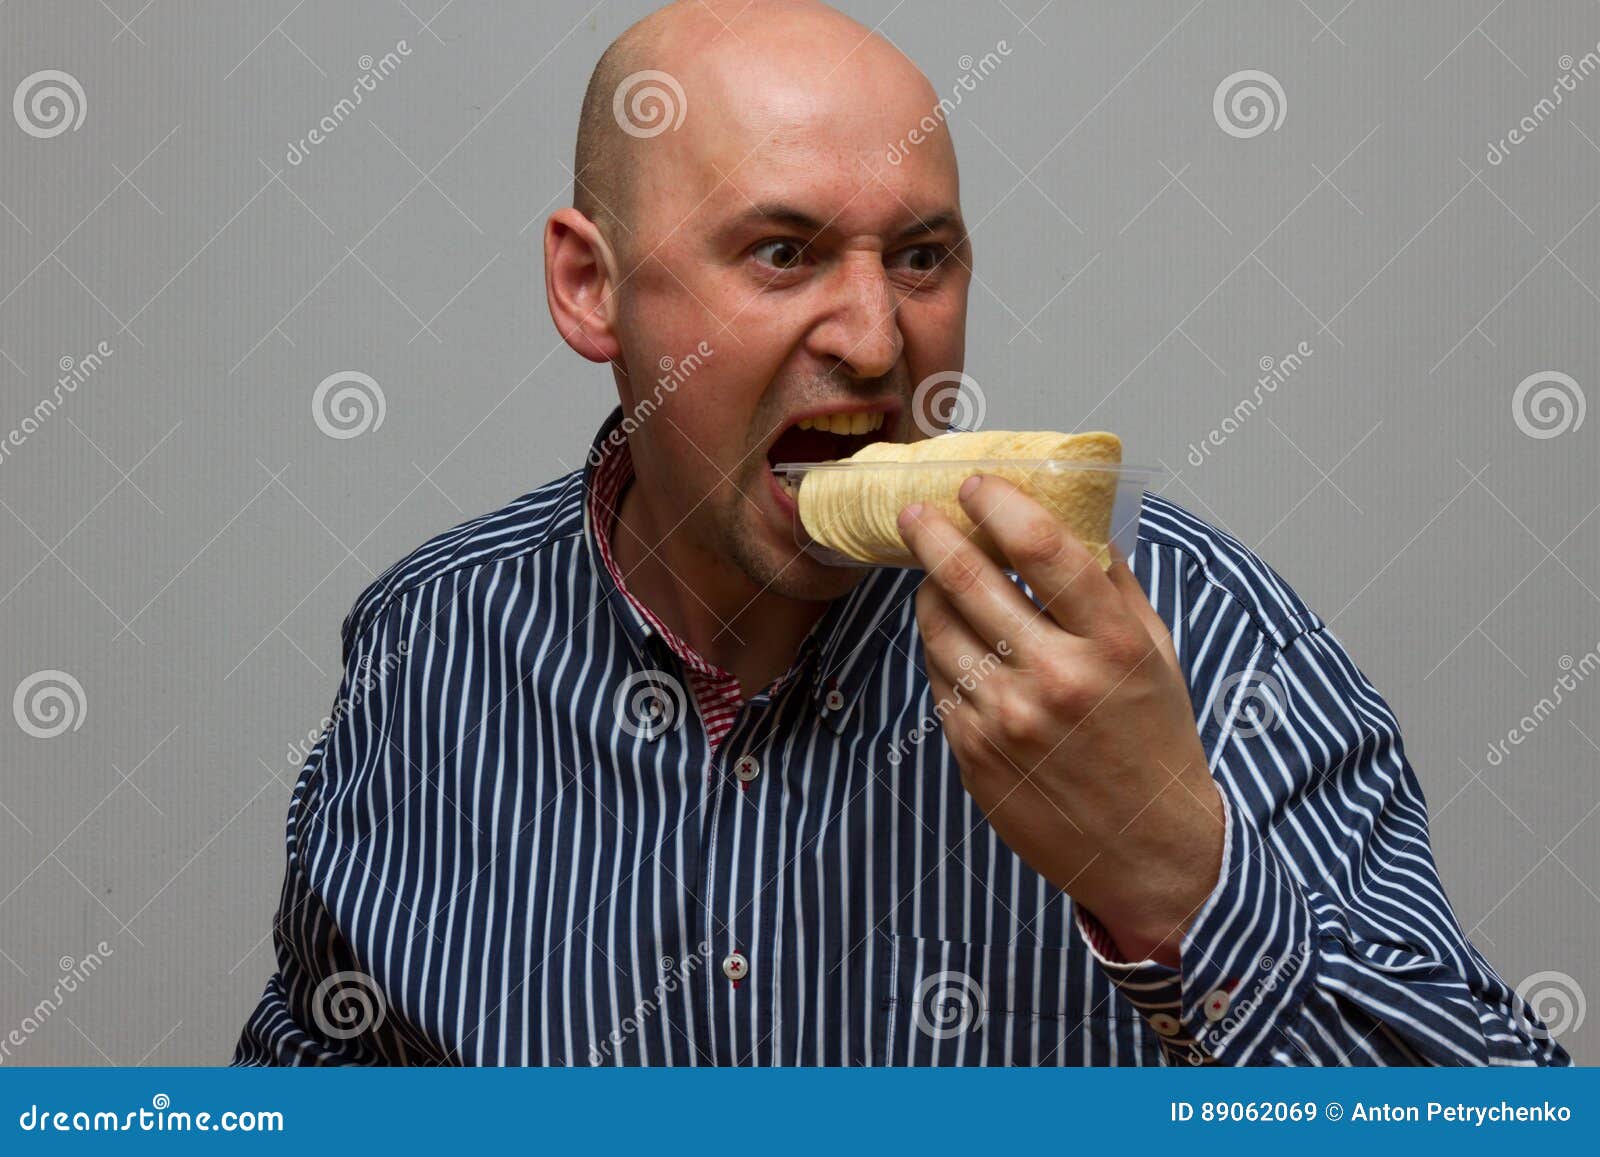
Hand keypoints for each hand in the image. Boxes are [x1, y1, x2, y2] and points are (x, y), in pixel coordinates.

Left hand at [896, 474, 1223, 965]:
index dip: (999, 503)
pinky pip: (938, 676)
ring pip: (939, 627)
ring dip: (930, 591)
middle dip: (933, 533)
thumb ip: (1113, 583)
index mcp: (1112, 643)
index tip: (975, 484)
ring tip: (934, 575)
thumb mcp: (1157, 653)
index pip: (1043, 548)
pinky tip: (955, 638)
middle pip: (970, 580)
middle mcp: (1055, 677)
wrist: (1146, 848)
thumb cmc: (1154, 741)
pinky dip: (941, 647)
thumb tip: (1071, 518)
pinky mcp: (972, 751)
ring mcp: (1006, 718)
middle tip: (915, 511)